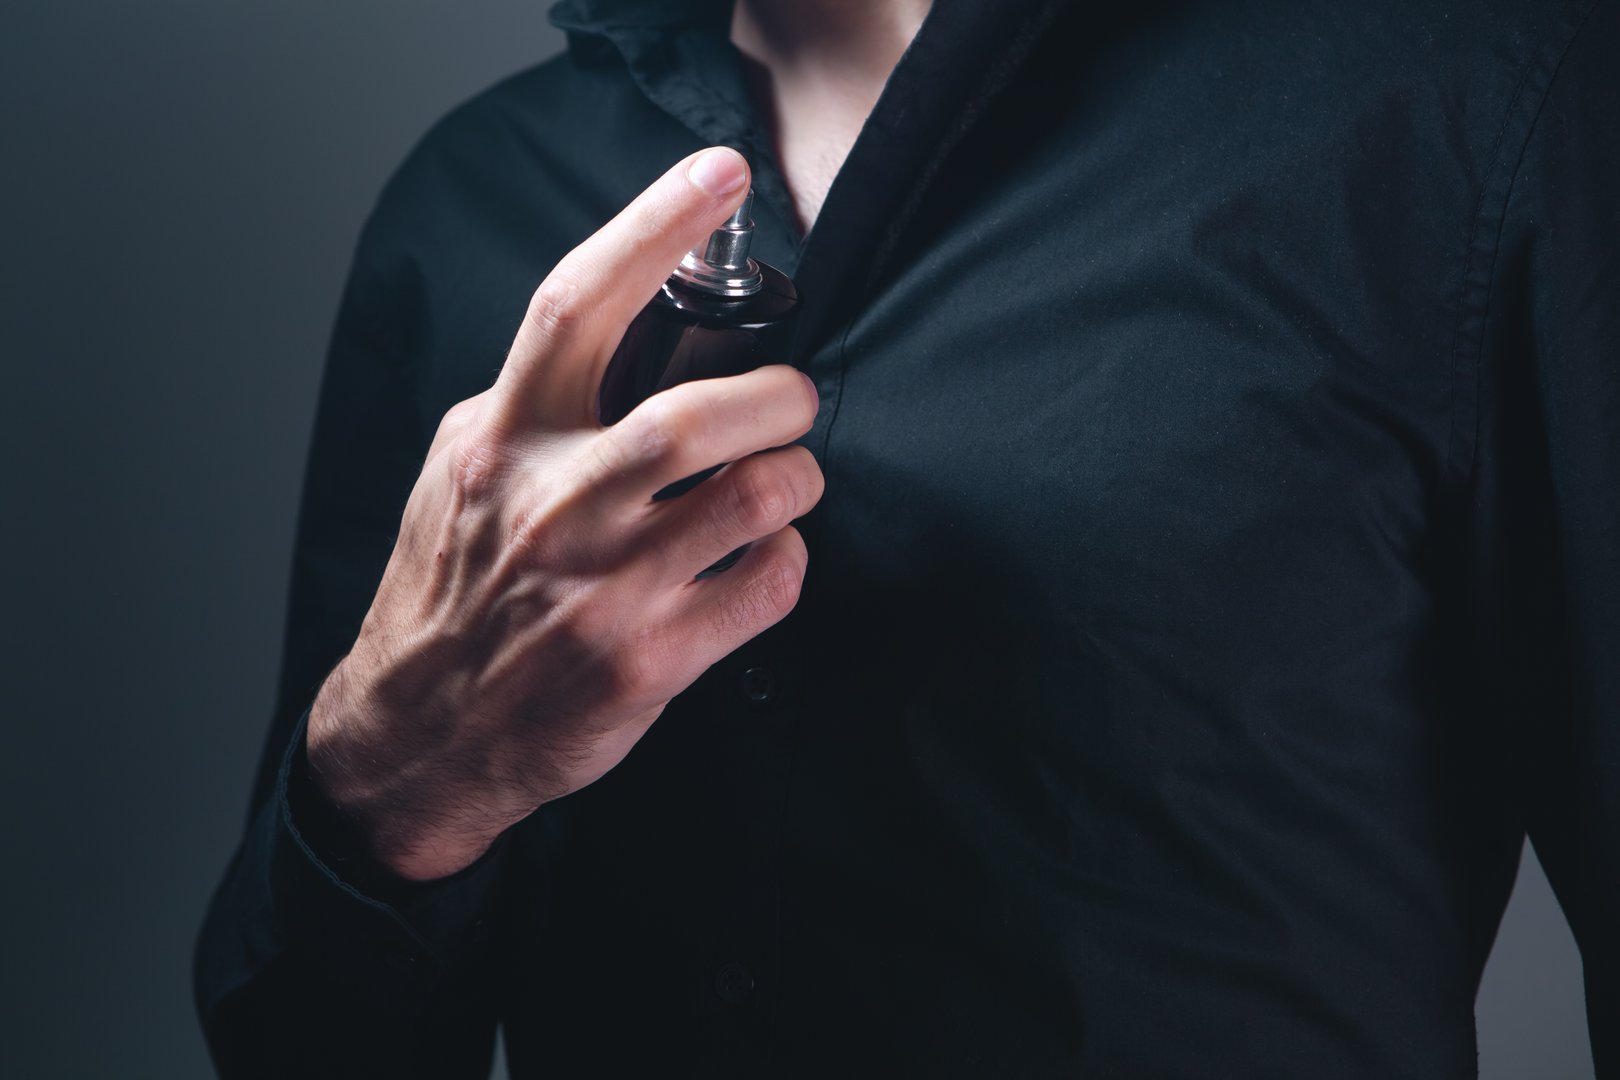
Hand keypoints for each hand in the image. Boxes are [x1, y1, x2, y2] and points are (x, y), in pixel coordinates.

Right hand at [304, 148, 823, 880]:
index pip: (574, 305)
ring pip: (754, 501)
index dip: (651, 226)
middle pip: (696, 415)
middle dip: (777, 394)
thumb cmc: (448, 590)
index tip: (718, 175)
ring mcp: (602, 591)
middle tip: (791, 399)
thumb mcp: (459, 473)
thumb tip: (620, 340)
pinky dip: (789, 560)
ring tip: (788, 477)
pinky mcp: (647, 664)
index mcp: (502, 441)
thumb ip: (529, 406)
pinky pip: (768, 588)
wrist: (420, 731)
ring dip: (797, 476)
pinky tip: (766, 557)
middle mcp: (552, 507)